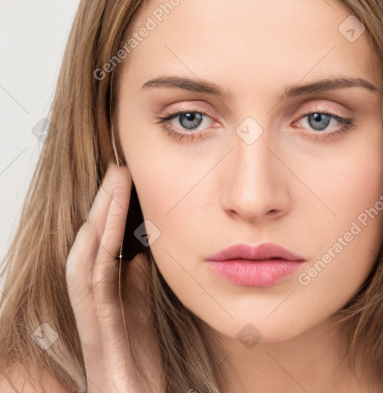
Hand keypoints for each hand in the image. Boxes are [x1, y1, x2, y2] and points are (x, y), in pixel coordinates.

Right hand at [66, 162, 164, 392]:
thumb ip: (136, 287)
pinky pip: (92, 286)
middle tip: (118, 168)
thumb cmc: (139, 367)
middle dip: (104, 204)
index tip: (128, 178)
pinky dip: (95, 253)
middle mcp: (94, 300)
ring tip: (114, 183)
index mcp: (108, 295)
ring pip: (87, 256)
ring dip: (99, 217)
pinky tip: (102, 227)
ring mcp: (92, 316)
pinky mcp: (97, 333)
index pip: (108, 244)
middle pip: (93, 242)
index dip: (114, 210)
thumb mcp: (141, 317)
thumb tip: (137, 255)